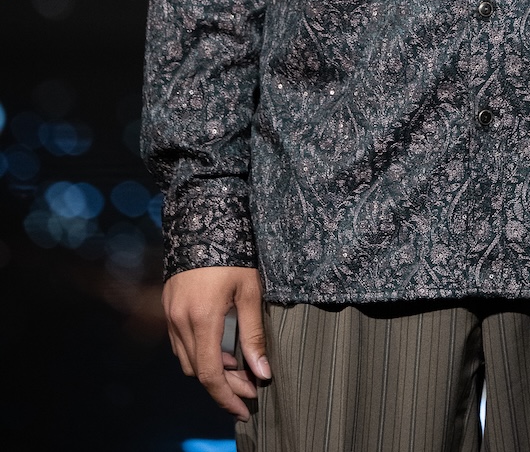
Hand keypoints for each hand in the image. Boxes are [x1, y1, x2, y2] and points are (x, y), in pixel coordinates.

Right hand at [162, 265, 270, 420]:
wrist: (203, 218)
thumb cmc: (233, 252)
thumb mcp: (250, 291)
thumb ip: (253, 335)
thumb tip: (262, 373)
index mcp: (202, 319)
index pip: (210, 375)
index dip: (227, 397)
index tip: (244, 409)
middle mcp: (180, 321)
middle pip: (199, 371)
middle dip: (224, 385)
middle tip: (250, 388)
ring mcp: (170, 314)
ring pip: (187, 359)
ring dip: (211, 369)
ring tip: (238, 367)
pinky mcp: (169, 306)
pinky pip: (181, 342)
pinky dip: (200, 352)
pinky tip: (221, 347)